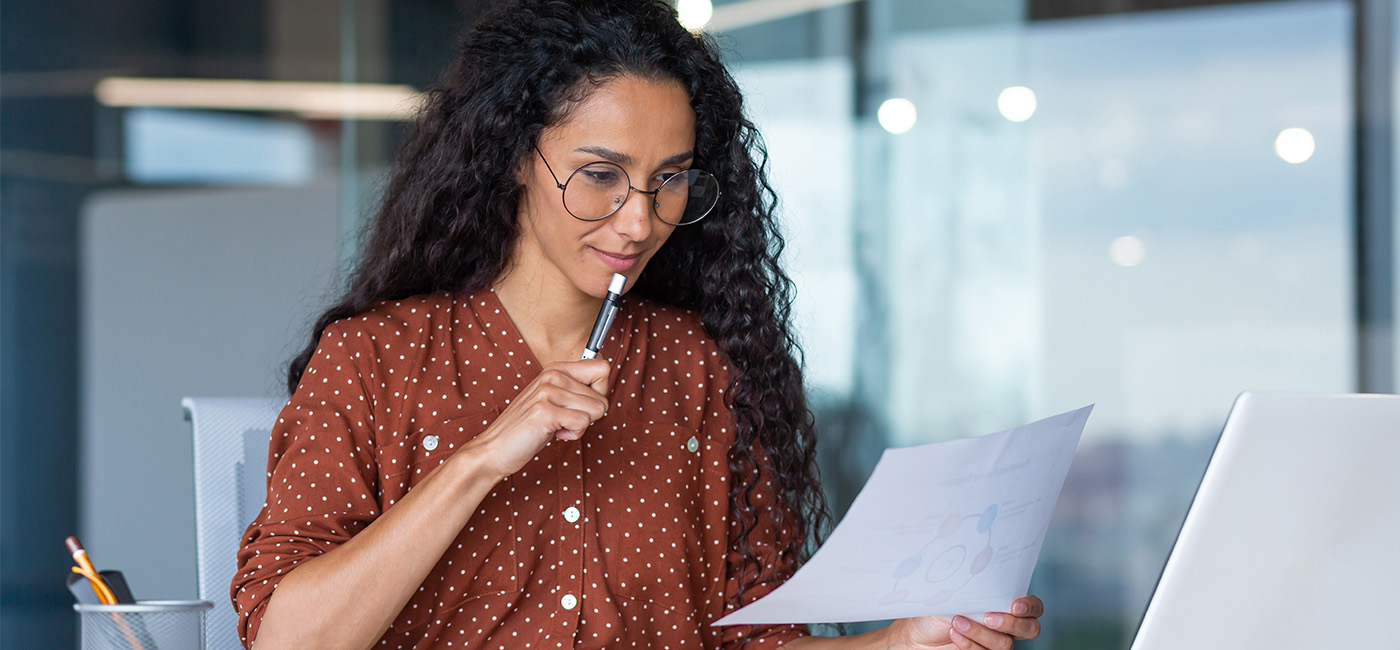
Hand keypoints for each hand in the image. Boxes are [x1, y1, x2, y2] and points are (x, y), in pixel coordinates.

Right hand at [463, 359, 610, 478]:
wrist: (496, 448)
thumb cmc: (530, 428)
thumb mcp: (555, 400)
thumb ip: (577, 388)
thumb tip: (605, 380)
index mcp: (556, 368)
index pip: (603, 368)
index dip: (601, 392)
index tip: (582, 405)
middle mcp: (553, 374)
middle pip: (603, 396)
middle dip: (590, 416)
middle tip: (564, 420)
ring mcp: (548, 391)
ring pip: (597, 410)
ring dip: (580, 427)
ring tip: (557, 426)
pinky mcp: (545, 410)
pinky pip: (583, 423)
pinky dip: (572, 435)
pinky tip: (553, 433)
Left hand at [885, 596, 1043, 649]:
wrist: (917, 632)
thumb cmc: (939, 606)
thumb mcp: (955, 592)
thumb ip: (973, 588)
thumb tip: (978, 573)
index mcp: (1006, 603)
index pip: (1033, 607)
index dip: (1030, 606)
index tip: (1014, 604)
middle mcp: (1007, 624)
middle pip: (1030, 628)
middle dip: (1011, 623)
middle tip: (989, 617)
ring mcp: (996, 641)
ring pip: (1005, 643)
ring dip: (980, 632)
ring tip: (957, 621)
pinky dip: (969, 643)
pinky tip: (954, 632)